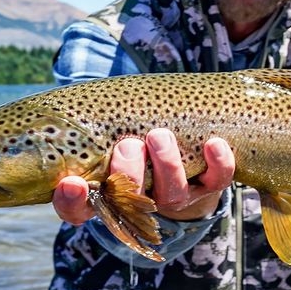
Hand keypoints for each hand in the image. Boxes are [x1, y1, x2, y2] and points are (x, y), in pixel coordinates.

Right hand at [53, 130, 235, 224]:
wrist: (180, 145)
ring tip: (159, 136)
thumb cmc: (131, 133)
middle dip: (128, 174)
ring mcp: (173, 196)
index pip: (78, 209)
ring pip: (172, 195)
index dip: (73, 201)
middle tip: (127, 146)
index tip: (72, 183)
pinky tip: (213, 143)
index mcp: (103, 191)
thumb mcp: (106, 126)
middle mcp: (138, 200)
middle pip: (130, 201)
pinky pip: (216, 181)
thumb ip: (93, 118)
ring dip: (166, 166)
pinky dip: (218, 163)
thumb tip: (79, 80)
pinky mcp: (206, 186)